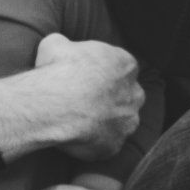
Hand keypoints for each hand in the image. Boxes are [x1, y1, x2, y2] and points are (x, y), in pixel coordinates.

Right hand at [0, 35, 141, 162]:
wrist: (56, 104)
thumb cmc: (59, 70)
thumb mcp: (55, 44)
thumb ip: (66, 46)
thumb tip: (60, 47)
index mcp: (125, 64)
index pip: (121, 67)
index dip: (103, 73)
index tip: (86, 77)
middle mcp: (134, 93)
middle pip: (127, 95)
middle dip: (111, 98)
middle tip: (85, 101)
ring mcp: (127, 122)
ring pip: (121, 122)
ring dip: (105, 122)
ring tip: (80, 122)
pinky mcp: (115, 146)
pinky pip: (106, 145)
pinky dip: (94, 143)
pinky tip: (75, 138)